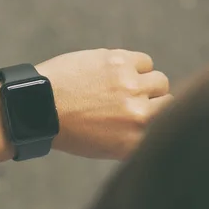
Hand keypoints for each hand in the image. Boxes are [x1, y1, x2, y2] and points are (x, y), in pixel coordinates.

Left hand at [36, 49, 172, 159]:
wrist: (38, 105)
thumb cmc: (68, 128)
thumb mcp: (105, 147)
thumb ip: (135, 138)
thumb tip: (158, 122)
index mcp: (135, 143)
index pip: (169, 128)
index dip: (160, 121)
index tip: (150, 117)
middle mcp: (138, 117)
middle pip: (170, 103)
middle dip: (155, 102)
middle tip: (129, 101)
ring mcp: (131, 88)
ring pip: (160, 81)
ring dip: (145, 82)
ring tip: (119, 86)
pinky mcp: (121, 63)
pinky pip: (145, 61)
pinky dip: (134, 65)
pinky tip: (113, 71)